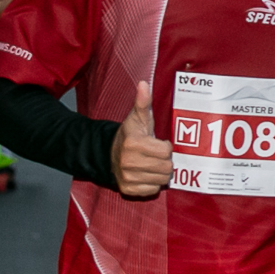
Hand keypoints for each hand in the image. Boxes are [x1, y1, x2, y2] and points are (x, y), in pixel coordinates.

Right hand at [111, 81, 171, 197]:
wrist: (107, 154)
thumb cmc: (129, 135)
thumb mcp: (138, 118)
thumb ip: (143, 102)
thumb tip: (144, 83)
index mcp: (133, 143)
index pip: (166, 151)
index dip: (165, 146)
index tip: (157, 143)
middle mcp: (129, 162)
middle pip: (167, 168)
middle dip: (164, 160)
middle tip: (155, 154)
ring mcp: (128, 177)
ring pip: (162, 180)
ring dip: (159, 172)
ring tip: (150, 163)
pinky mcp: (128, 190)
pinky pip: (153, 190)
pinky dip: (152, 183)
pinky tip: (145, 174)